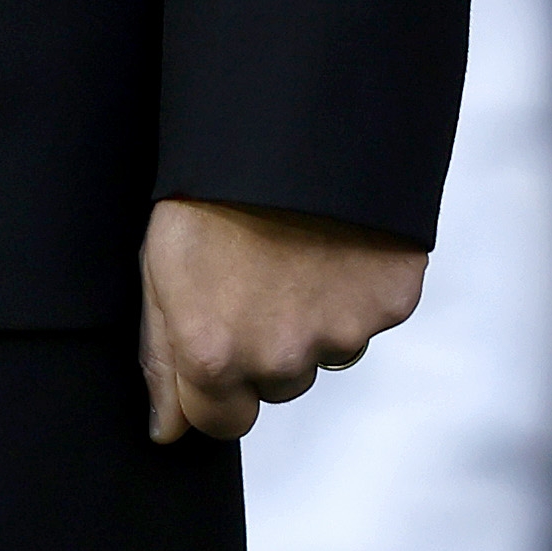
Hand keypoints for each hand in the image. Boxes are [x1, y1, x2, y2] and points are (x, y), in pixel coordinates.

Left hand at [138, 197, 426, 440]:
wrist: (290, 121)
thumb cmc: (211, 188)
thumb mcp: (159, 268)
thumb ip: (162, 359)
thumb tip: (168, 430)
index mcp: (215, 355)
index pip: (222, 423)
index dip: (220, 386)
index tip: (223, 342)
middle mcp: (281, 356)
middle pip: (280, 385)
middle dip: (271, 348)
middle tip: (263, 279)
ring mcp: (343, 330)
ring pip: (331, 350)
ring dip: (317, 318)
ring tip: (301, 251)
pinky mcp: (392, 300)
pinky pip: (374, 314)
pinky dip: (360, 287)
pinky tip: (341, 240)